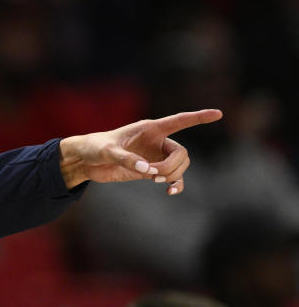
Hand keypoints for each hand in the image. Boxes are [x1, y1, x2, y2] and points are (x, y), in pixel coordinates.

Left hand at [58, 109, 222, 192]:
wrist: (87, 161)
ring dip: (172, 175)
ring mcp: (155, 157)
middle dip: (172, 166)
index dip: (199, 117)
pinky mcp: (150, 171)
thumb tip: (148, 170)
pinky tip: (171, 192)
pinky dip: (175, 184)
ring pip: (180, 166)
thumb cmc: (95, 147)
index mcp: (150, 129)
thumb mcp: (107, 151)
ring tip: (154, 180)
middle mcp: (156, 142)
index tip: (218, 113)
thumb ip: (126, 158)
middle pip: (182, 153)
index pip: (180, 121)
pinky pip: (173, 178)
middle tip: (153, 175)